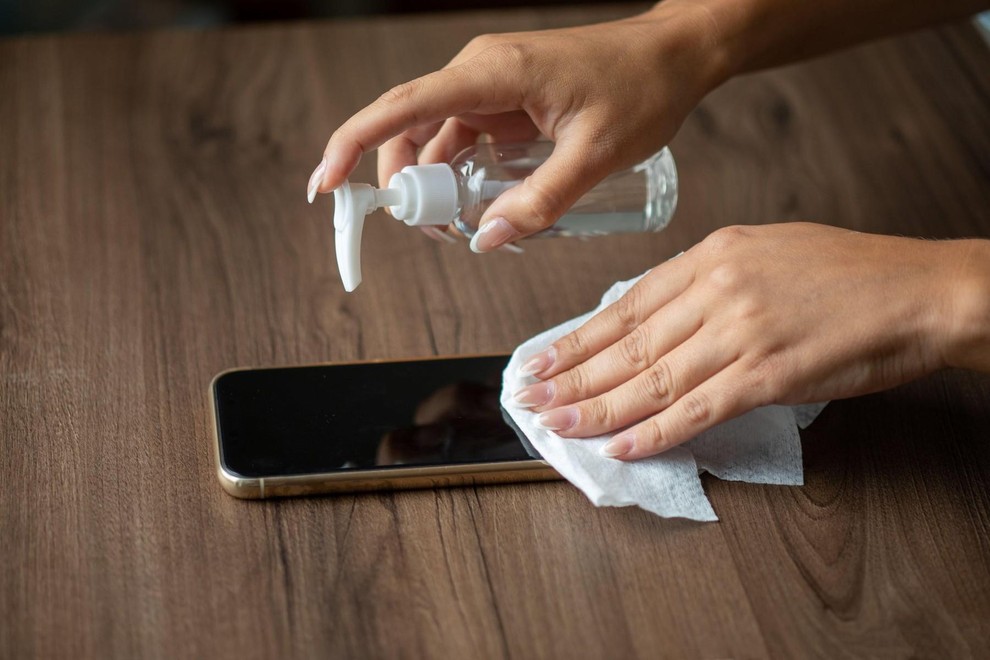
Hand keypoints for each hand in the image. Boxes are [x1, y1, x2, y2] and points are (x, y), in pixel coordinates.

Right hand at [308, 2, 729, 249]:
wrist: (675, 55)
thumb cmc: (642, 88)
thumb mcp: (598, 153)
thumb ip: (543, 201)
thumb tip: (489, 240)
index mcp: (493, 72)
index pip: (403, 106)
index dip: (354, 143)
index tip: (324, 184)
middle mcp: (481, 73)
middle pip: (410, 130)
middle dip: (407, 184)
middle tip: (432, 233)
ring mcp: (491, 86)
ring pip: (436, 140)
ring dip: (439, 186)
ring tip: (465, 229)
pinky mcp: (506, 101)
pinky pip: (467, 140)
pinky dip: (466, 177)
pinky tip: (488, 208)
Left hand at [511, 223, 989, 459]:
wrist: (921, 290)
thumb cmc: (850, 272)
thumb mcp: (766, 251)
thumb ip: (708, 279)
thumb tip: (656, 316)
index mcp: (713, 254)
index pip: (627, 304)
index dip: (580, 338)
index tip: (545, 359)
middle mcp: (718, 288)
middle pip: (629, 343)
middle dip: (573, 376)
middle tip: (531, 397)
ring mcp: (742, 330)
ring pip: (653, 378)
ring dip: (599, 407)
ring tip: (558, 424)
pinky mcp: (770, 373)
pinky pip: (699, 408)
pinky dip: (656, 431)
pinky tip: (621, 445)